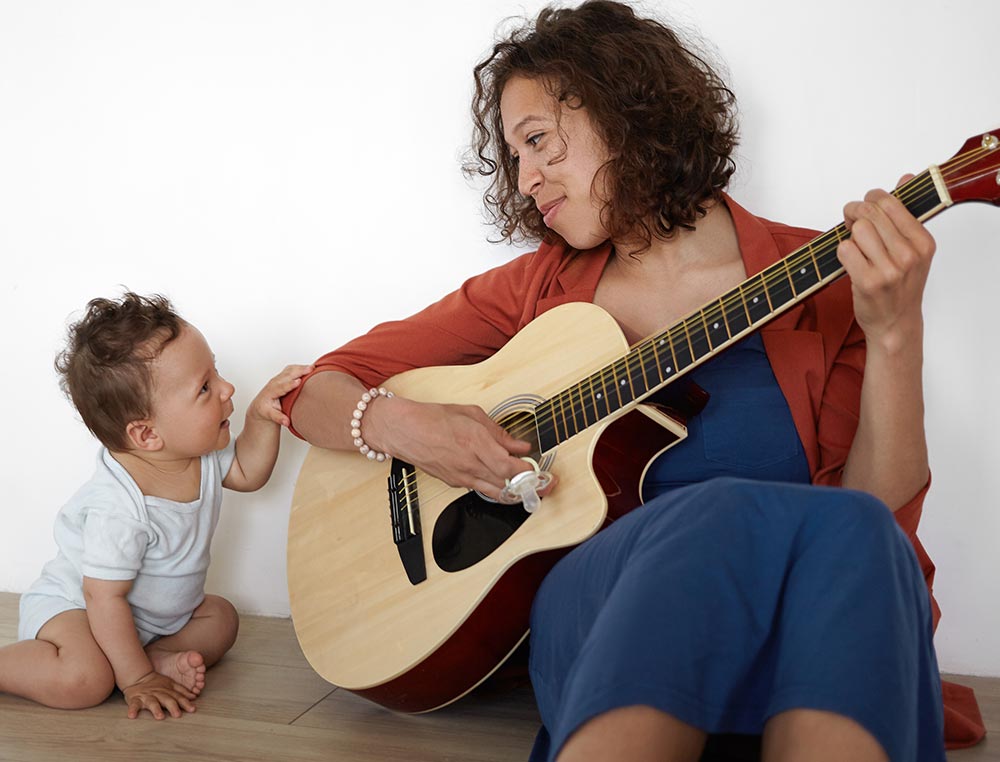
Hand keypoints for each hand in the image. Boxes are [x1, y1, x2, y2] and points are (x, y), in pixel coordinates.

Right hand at [122, 670, 197, 719]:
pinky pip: (133, 705)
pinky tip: (132, 716)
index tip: (192, 709)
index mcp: (167, 691)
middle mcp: (158, 694)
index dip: (185, 703)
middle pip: (167, 700)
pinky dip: (132, 710)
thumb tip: (194, 697)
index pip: (178, 697)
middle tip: (178, 715)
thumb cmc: (157, 684)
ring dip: (156, 709)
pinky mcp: (135, 699)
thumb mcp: (171, 685)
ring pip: (152, 703)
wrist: (139, 677)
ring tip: (160, 716)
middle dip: (173, 707)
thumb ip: (182, 691)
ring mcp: (147, 696)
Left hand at [248, 364, 314, 426]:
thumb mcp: (269, 415)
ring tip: (313, 367)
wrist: (260, 404)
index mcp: (271, 392)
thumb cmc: (265, 409)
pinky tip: (309, 367)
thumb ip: (278, 418)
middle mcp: (274, 382)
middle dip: (299, 371)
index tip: (299, 381)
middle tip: (310, 369)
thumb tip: (286, 422)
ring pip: (290, 370)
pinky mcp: (283, 376)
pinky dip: (300, 367)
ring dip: (301, 367)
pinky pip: (291, 369)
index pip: (281, 387)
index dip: (290, 384)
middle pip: (287, 375)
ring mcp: (278, 378)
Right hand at [365, 396, 543, 499]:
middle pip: (506, 485)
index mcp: (476, 442)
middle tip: (545, 486)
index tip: (540, 471)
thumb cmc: (434, 418)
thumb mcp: (472, 415)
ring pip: (495, 493)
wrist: (404, 430)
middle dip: (529, 488)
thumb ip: (499, 432)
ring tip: (529, 489)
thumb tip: (519, 445)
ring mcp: (461, 476)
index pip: (510, 467)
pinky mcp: (454, 483)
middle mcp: (470, 463)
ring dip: (515, 493)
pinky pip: (481, 489)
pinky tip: (503, 482)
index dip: (529, 472)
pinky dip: (496, 488)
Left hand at [838, 179, 934, 350]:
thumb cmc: (901, 285)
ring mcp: (889, 269)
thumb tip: (904, 178)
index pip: (890, 202)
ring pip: (857, 229)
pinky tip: (851, 262)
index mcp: (923, 242)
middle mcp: (909, 255)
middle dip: (854, 212)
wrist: (895, 324)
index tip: (865, 207)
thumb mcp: (914, 250)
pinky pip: (844, 249)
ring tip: (855, 246)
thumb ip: (906, 214)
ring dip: (849, 234)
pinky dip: (842, 252)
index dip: (870, 200)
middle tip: (850, 221)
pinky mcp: (868, 282)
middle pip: (870, 212)